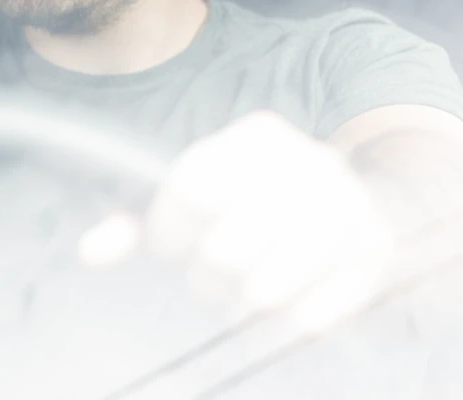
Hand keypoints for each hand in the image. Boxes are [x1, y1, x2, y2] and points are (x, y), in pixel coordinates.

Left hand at [144, 112, 394, 331]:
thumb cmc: (249, 209)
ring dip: (242, 304)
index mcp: (254, 138)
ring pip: (264, 291)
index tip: (176, 245)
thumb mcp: (191, 202)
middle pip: (225, 250)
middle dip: (207, 278)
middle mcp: (305, 162)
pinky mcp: (372, 257)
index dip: (171, 233)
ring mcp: (346, 209)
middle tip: (212, 278)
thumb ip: (132, 222)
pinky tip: (283, 310)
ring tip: (244, 294)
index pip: (191, 192)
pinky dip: (285, 324)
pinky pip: (311, 317)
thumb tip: (91, 252)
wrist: (358, 209)